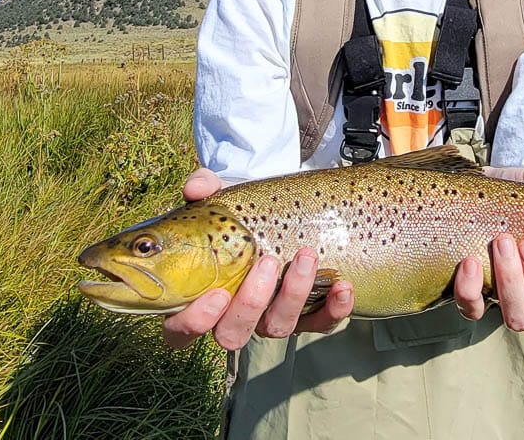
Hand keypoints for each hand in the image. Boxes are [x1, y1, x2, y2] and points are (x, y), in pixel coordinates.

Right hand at [161, 168, 354, 350]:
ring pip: (279, 327)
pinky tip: (342, 287)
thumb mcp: (220, 199)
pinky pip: (320, 324)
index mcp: (199, 298)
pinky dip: (333, 310)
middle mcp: (233, 317)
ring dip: (294, 295)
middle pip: (233, 334)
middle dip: (251, 303)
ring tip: (305, 256)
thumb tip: (195, 190)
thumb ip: (203, 189)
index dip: (195, 322)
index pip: (181, 332)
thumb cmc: (238, 215)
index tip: (216, 293)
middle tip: (266, 262)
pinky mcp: (307, 316)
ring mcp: (270, 318)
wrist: (277, 213)